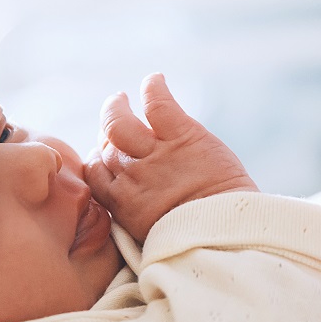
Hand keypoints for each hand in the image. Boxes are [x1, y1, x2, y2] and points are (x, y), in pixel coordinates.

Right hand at [86, 73, 257, 242]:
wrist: (226, 235)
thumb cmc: (197, 242)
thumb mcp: (152, 238)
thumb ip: (138, 216)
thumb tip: (136, 208)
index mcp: (121, 204)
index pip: (94, 172)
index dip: (97, 159)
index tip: (102, 153)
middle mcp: (130, 176)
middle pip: (106, 146)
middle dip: (106, 131)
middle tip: (113, 118)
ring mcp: (154, 154)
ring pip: (119, 122)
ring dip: (117, 107)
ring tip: (121, 98)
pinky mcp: (181, 137)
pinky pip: (158, 104)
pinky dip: (153, 88)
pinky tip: (155, 80)